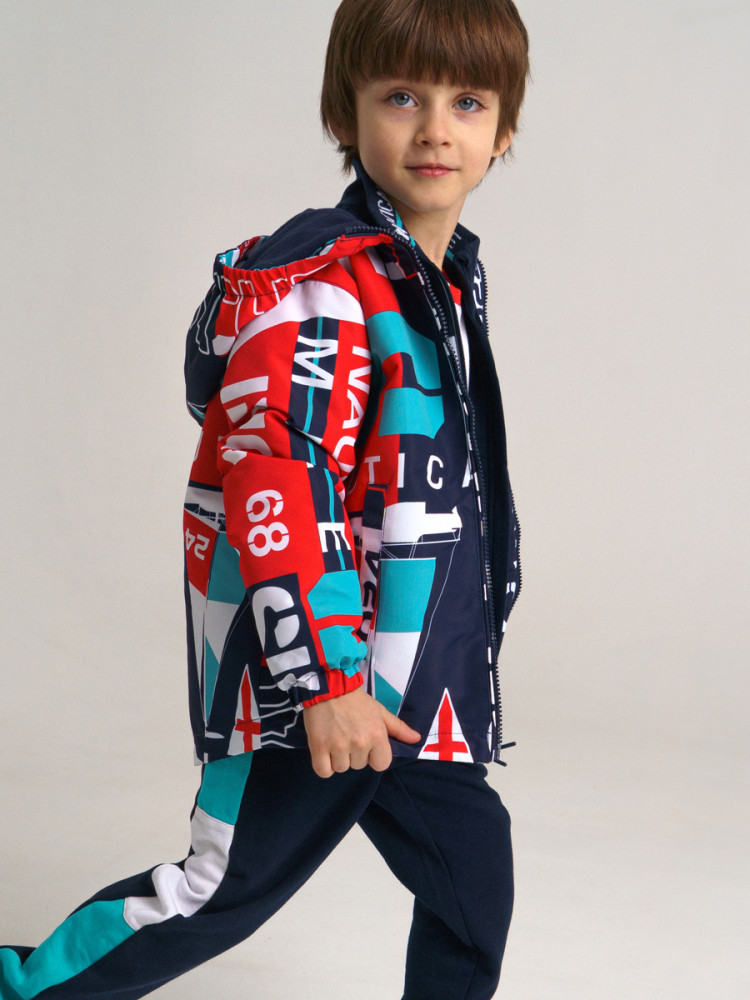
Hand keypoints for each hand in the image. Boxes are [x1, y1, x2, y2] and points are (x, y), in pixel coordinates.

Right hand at [303, 687, 420, 777]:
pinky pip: (324, 771)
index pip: (381, 765)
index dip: (374, 756)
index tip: (366, 745)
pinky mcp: (318, 747)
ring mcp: (338, 746)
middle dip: (354, 754)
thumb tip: (416, 739)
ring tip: (335, 738)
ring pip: (341, 768)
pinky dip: (324, 764)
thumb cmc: (356, 699)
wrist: (328, 686)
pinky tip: (324, 749)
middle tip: (347, 735)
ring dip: (338, 758)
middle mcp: (359, 743)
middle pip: (359, 766)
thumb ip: (398, 728)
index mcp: (377, 735)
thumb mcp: (380, 711)